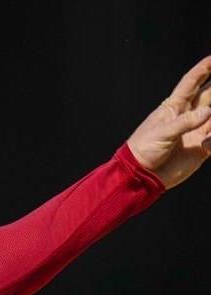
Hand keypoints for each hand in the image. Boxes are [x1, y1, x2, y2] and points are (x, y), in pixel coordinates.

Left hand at [127, 56, 210, 188]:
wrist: (140, 176)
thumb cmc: (143, 150)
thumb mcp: (162, 132)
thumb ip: (185, 122)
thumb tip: (208, 112)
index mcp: (174, 107)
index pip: (191, 82)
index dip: (203, 69)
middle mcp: (188, 116)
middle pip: (209, 94)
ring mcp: (196, 131)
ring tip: (210, 122)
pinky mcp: (201, 148)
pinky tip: (206, 145)